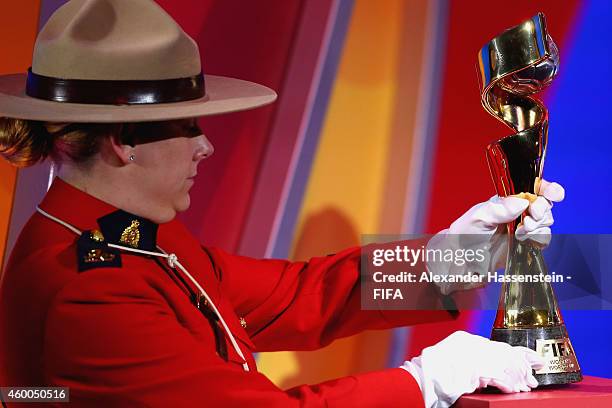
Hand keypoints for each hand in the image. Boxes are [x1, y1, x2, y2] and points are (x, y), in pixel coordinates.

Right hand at [400, 331, 544, 407]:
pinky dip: (509, 384)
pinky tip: (515, 390)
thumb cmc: (431, 376)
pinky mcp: (474, 369)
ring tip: (527, 385)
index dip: (517, 353)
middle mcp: (470, 343)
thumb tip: (490, 369)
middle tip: (534, 374)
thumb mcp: (451, 360)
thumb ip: (470, 359)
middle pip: (505, 352)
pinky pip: (499, 376)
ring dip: (518, 376)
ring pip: (505, 363)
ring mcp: (472, 355)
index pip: (497, 344)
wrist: (419, 381)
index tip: (530, 359)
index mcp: (464, 339)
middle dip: (522, 364)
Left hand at [426, 180, 564, 293]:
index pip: (533, 188)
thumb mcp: (478, 217)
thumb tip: (522, 201)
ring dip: (539, 225)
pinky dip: (538, 239)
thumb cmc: (466, 234)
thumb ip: (499, 209)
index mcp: (508, 199)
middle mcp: (519, 211)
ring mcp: (524, 228)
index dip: (547, 188)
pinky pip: (543, 239)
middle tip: (532, 215)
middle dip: (542, 208)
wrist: (463, 260)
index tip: (554, 193)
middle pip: (545, 204)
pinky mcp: (527, 244)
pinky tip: (523, 240)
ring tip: (522, 230)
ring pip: (546, 221)